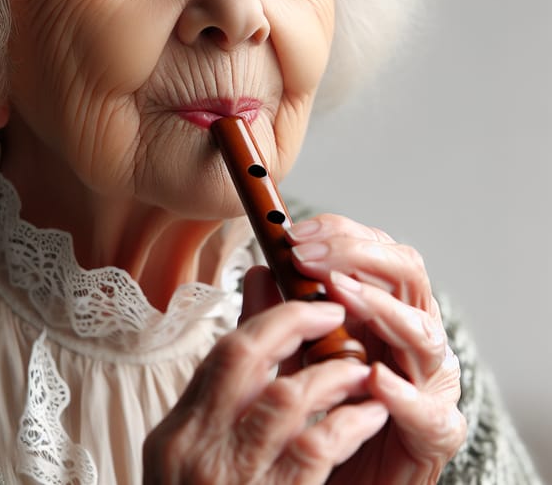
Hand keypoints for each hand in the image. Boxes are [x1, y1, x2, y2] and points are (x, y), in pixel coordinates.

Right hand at [143, 300, 388, 483]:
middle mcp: (198, 449)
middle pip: (247, 358)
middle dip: (295, 324)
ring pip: (289, 399)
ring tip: (361, 367)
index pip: (223, 354)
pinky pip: (317, 448)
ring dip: (332, 374)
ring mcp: (235, 477)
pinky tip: (369, 412)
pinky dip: (349, 421)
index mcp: (177, 434)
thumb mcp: (196, 456)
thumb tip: (257, 311)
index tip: (306, 307)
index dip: (269, 320)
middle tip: (335, 312)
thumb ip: (227, 394)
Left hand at [285, 214, 466, 483]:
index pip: (374, 250)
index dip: (339, 234)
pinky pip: (429, 408)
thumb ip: (276, 316)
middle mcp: (411, 332)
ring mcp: (429, 379)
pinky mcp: (435, 430)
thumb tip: (259, 270)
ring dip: (379, 308)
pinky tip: (374, 379)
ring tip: (340, 294)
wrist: (337, 477)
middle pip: (407, 273)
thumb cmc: (318, 409)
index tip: (294, 235)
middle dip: (357, 257)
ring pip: (423, 331)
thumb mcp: (289, 355)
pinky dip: (403, 392)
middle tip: (309, 259)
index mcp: (382, 306)